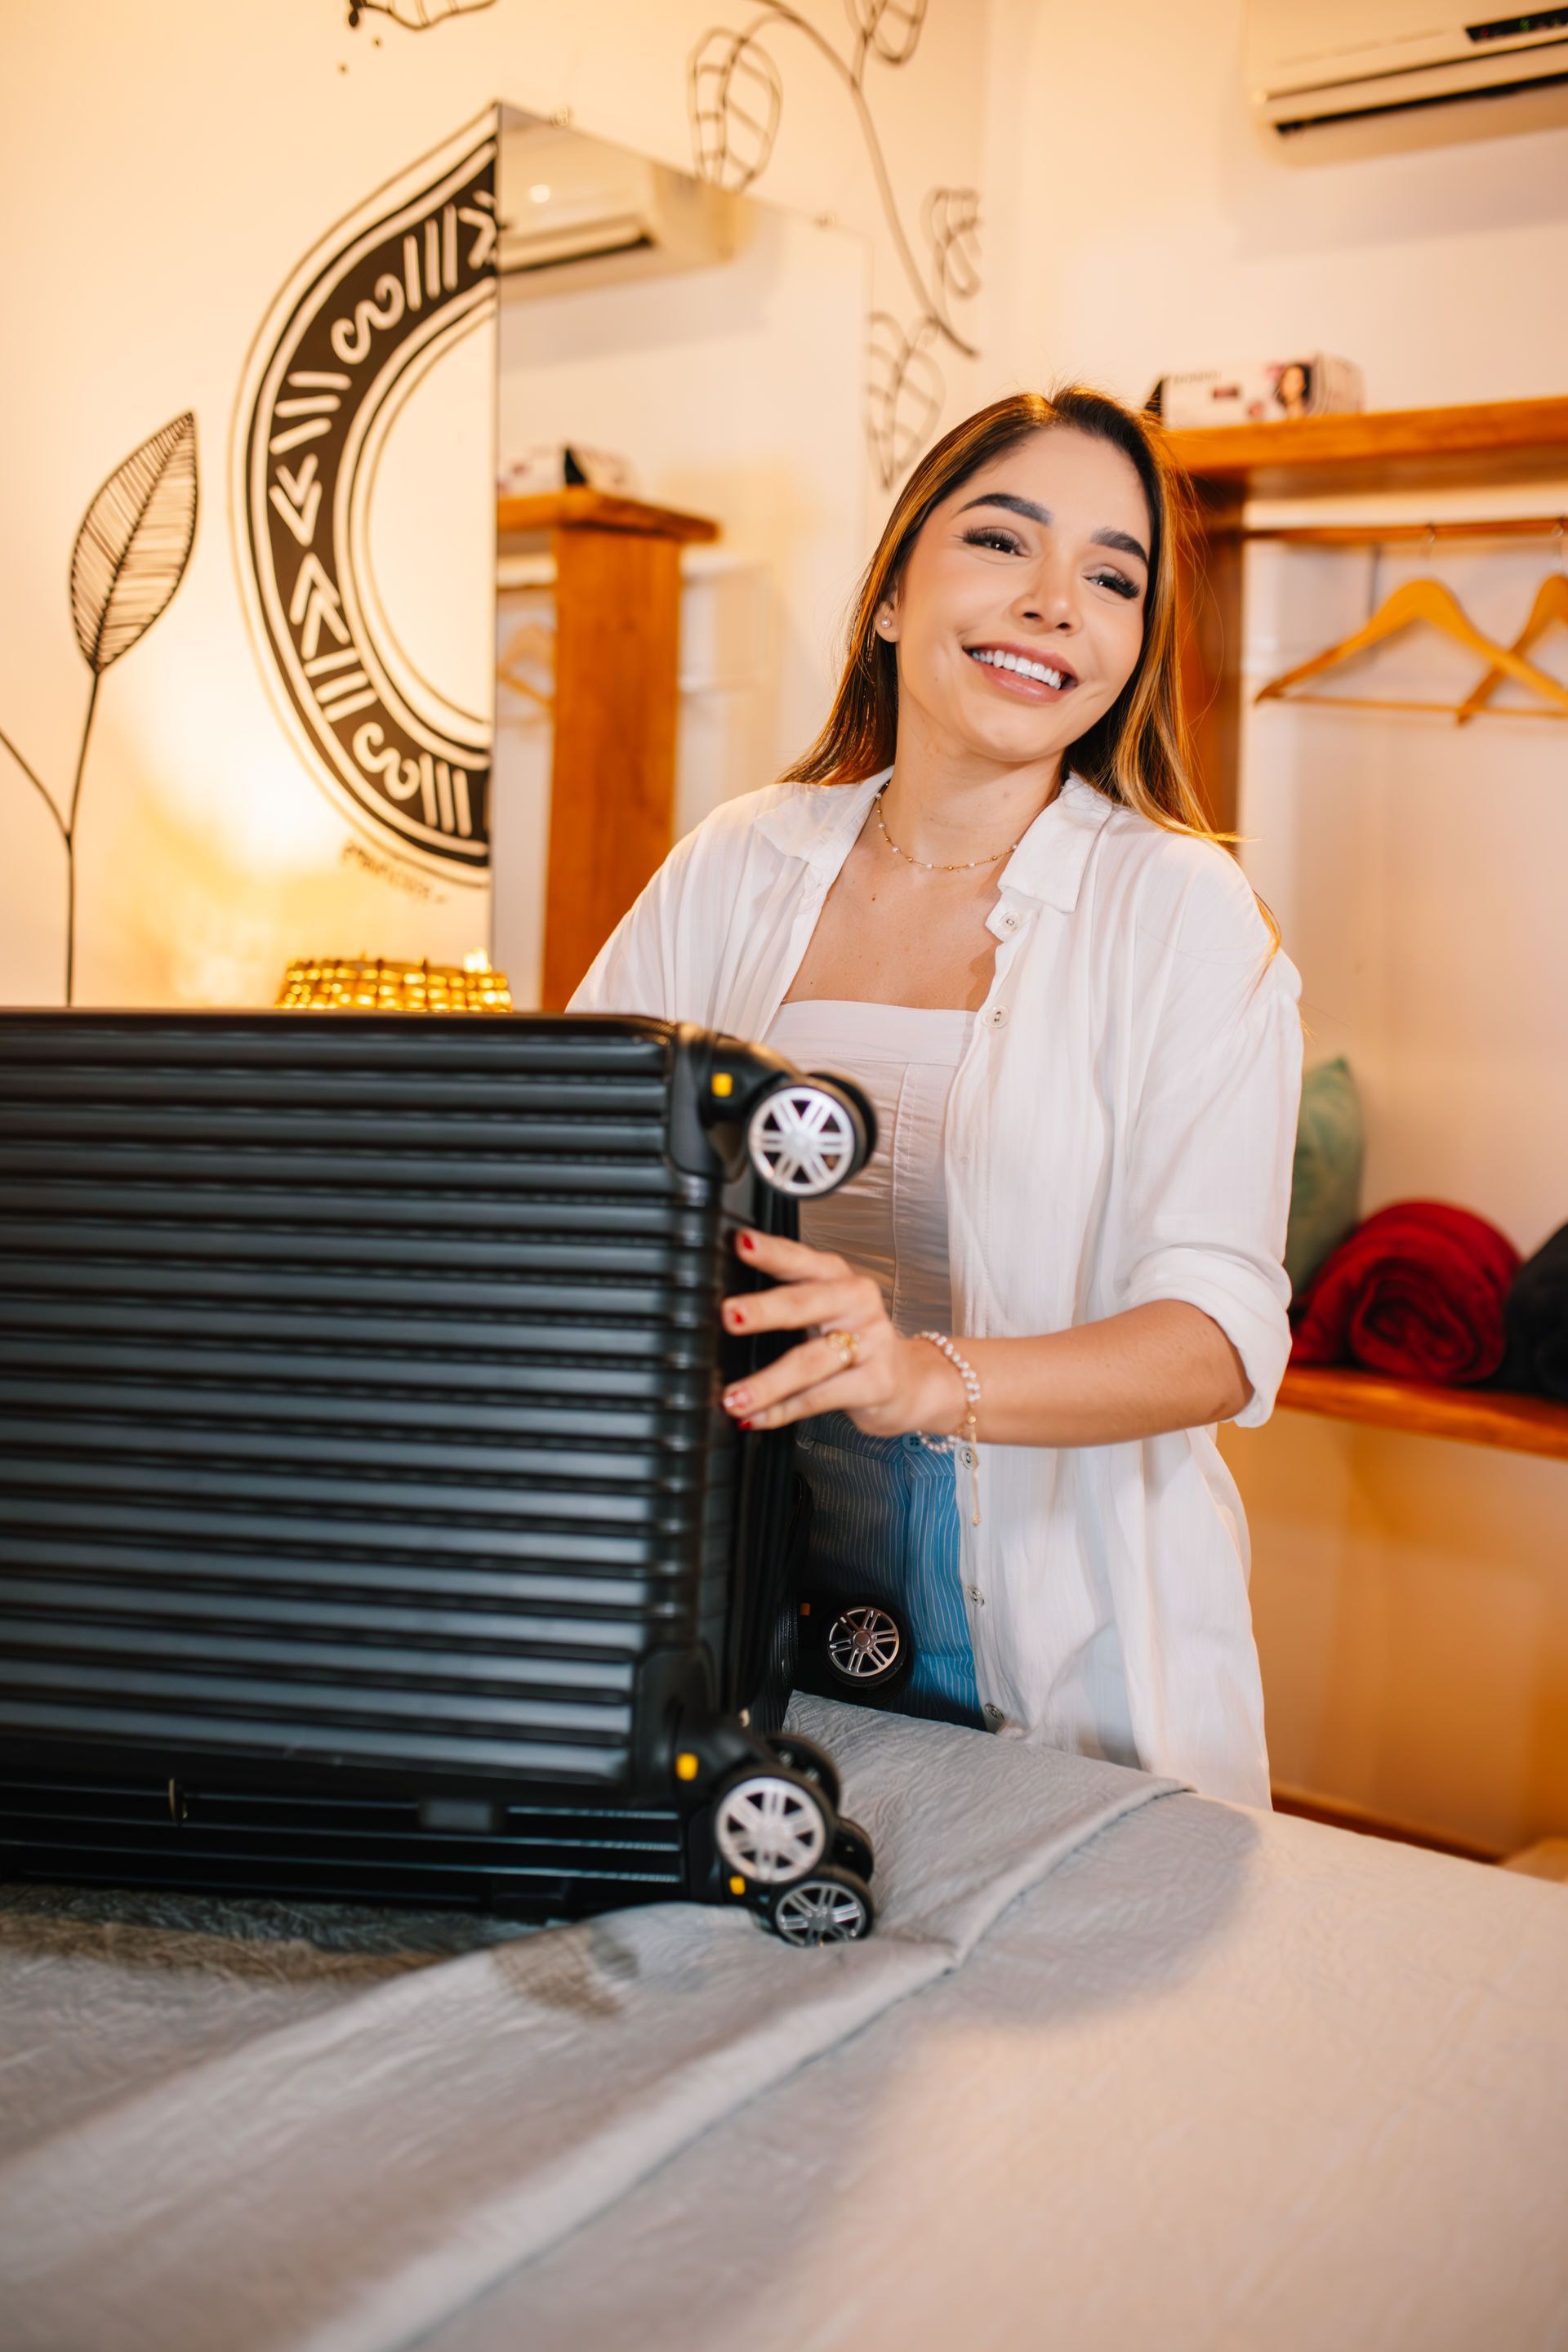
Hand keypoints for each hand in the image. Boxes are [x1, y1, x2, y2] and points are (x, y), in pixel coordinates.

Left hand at [718, 1227, 967, 1436]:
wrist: (909, 1382)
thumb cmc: (855, 1341)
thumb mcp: (826, 1310)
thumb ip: (786, 1301)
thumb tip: (726, 1313)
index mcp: (838, 1278)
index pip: (801, 1259)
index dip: (772, 1251)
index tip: (742, 1245)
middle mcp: (857, 1304)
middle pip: (805, 1304)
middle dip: (764, 1310)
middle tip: (729, 1316)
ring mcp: (871, 1343)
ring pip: (810, 1361)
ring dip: (766, 1383)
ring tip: (733, 1397)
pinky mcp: (876, 1383)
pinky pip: (819, 1398)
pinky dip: (782, 1411)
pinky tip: (757, 1418)